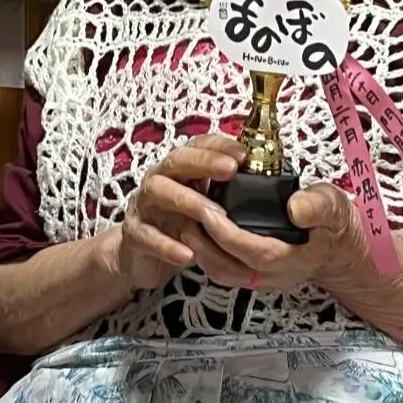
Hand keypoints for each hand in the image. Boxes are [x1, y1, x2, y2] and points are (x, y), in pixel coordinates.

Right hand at [104, 134, 246, 292]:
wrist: (139, 256)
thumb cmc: (178, 225)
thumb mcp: (204, 206)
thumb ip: (225, 195)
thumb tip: (268, 190)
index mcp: (179, 170)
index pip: (197, 146)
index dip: (219, 146)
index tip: (243, 154)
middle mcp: (159, 180)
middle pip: (176, 161)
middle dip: (204, 162)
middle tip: (230, 170)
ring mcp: (144, 206)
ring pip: (159, 192)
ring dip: (188, 201)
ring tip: (215, 214)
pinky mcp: (133, 234)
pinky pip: (146, 236)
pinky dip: (166, 246)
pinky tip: (189, 255)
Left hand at [180, 181, 382, 296]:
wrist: (339, 248)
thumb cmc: (334, 225)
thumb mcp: (334, 206)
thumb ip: (318, 206)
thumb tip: (294, 207)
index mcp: (294, 259)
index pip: (255, 253)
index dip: (228, 235)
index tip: (208, 211)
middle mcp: (274, 275)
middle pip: (229, 269)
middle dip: (202, 244)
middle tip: (186, 213)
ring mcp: (261, 278)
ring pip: (221, 273)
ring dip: (199, 250)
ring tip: (185, 220)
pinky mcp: (251, 274)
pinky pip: (222, 270)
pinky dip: (205, 252)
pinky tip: (197, 229)